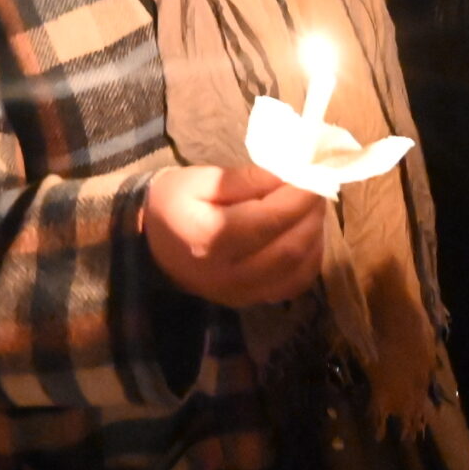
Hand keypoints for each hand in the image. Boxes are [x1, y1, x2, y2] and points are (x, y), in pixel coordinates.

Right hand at [142, 163, 325, 308]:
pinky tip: (307, 234)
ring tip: (312, 205)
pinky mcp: (251, 300)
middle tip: (318, 184)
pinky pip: (294, 285)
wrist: (151, 247)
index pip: (268, 219)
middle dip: (311, 213)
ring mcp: (241, 294)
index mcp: (209, 238)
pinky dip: (310, 258)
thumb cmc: (172, 204)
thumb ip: (245, 179)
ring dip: (315, 234)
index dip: (299, 195)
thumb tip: (289, 173)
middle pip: (289, 248)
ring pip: (298, 270)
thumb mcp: (199, 180)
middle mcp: (228, 274)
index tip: (314, 169)